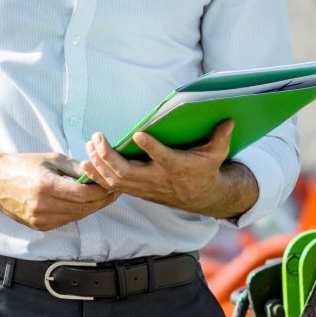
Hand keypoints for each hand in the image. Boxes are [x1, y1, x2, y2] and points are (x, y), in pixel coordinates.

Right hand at [0, 151, 118, 231]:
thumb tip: (97, 173)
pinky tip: (83, 204)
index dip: (101, 192)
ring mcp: (39, 218)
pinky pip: (65, 221)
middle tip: (113, 192)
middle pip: (82, 208)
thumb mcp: (50, 159)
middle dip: (101, 201)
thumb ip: (75, 168)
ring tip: (101, 198)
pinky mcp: (38, 226)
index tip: (111, 185)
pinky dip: (76, 213)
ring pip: (75, 216)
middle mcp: (42, 205)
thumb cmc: (22, 166)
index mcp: (45, 185)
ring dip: (91, 208)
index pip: (83, 194)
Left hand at [81, 121, 258, 218]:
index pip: (164, 158)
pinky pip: (112, 186)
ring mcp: (145, 187)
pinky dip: (97, 176)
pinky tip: (85, 162)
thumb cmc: (206, 168)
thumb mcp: (217, 153)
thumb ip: (221, 137)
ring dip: (99, 163)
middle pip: (128, 173)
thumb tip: (229, 119)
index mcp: (178, 167)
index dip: (152, 148)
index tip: (138, 134)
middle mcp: (158, 179)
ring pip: (115, 180)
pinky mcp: (137, 190)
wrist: (201, 197)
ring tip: (90, 144)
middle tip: (97, 137)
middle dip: (109, 156)